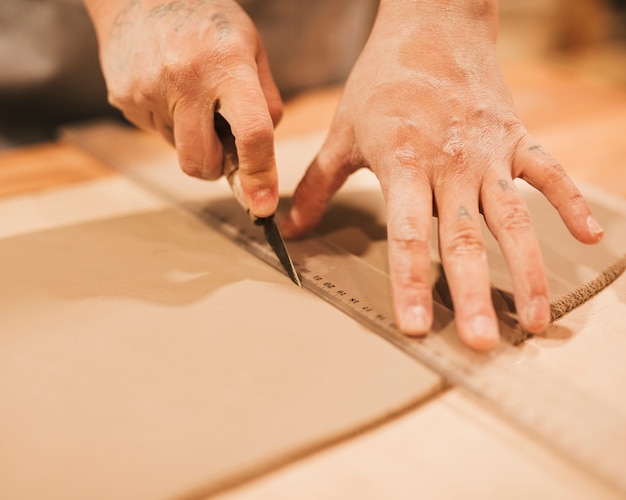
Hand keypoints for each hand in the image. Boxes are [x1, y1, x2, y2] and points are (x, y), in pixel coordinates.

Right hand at [83, 0, 282, 216]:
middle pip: (202, 163)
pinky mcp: (124, 100)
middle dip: (215, 167)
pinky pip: (157, 134)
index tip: (262, 205)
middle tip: (220, 142)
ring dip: (192, 138)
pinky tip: (169, 90)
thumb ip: (265, 102)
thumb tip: (265, 155)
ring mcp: (148, 91)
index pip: (252, 134)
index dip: (259, 175)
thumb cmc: (207, 21)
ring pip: (179, 151)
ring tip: (190, 95)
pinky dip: (170, 123)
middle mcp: (185, 80)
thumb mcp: (251, 48)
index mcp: (227, 65)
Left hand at [281, 0, 603, 349]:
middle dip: (475, 292)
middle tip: (482, 341)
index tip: (415, 325)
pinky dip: (570, 202)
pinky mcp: (516, 136)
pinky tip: (591, 239)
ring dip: (528, 269)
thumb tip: (285, 228)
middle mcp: (450, 164)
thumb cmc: (382, 81)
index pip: (408, 233)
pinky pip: (549, 172)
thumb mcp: (343, 132)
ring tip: (536, 320)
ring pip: (513, 218)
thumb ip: (316, 184)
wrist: (431, 23)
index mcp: (404, 164)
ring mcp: (488, 152)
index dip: (411, 280)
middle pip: (465, 237)